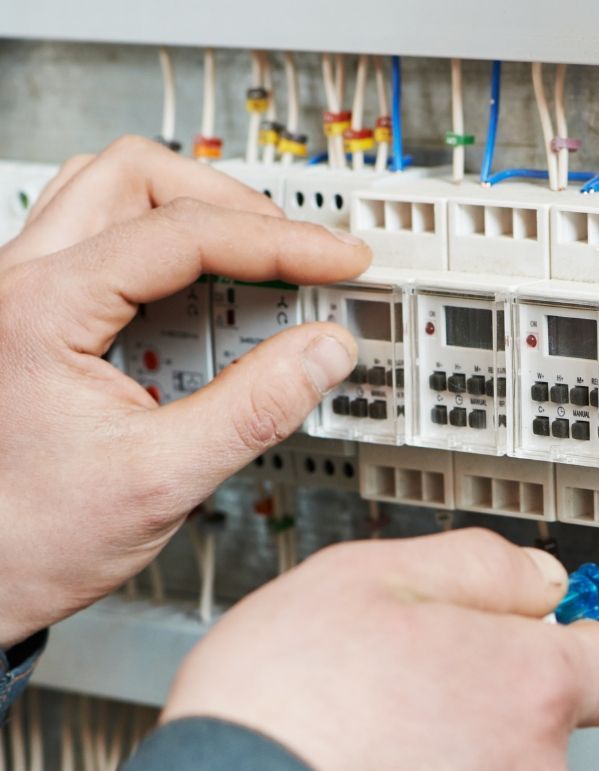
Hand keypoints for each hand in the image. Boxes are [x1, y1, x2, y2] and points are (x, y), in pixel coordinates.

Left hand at [0, 137, 371, 648]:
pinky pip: (108, 249)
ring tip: (257, 272)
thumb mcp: (162, 478)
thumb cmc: (32, 536)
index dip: (279, 242)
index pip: (182, 235)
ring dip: (196, 220)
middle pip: (139, 178)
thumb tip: (323, 352)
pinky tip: (208, 311)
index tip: (338, 261)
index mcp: (42, 310)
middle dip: (233, 208)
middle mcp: (21, 284)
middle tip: (298, 256)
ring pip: (114, 197)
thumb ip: (254, 409)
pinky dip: (172, 261)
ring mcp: (25, 297)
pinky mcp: (40, 320)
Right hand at [160, 529, 598, 770]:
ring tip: (359, 755)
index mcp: (529, 687)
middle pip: (539, 731)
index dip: (577, 645)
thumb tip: (537, 580)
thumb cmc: (283, 713)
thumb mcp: (370, 577)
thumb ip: (476, 567)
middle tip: (400, 691)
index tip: (539, 641)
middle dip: (484, 707)